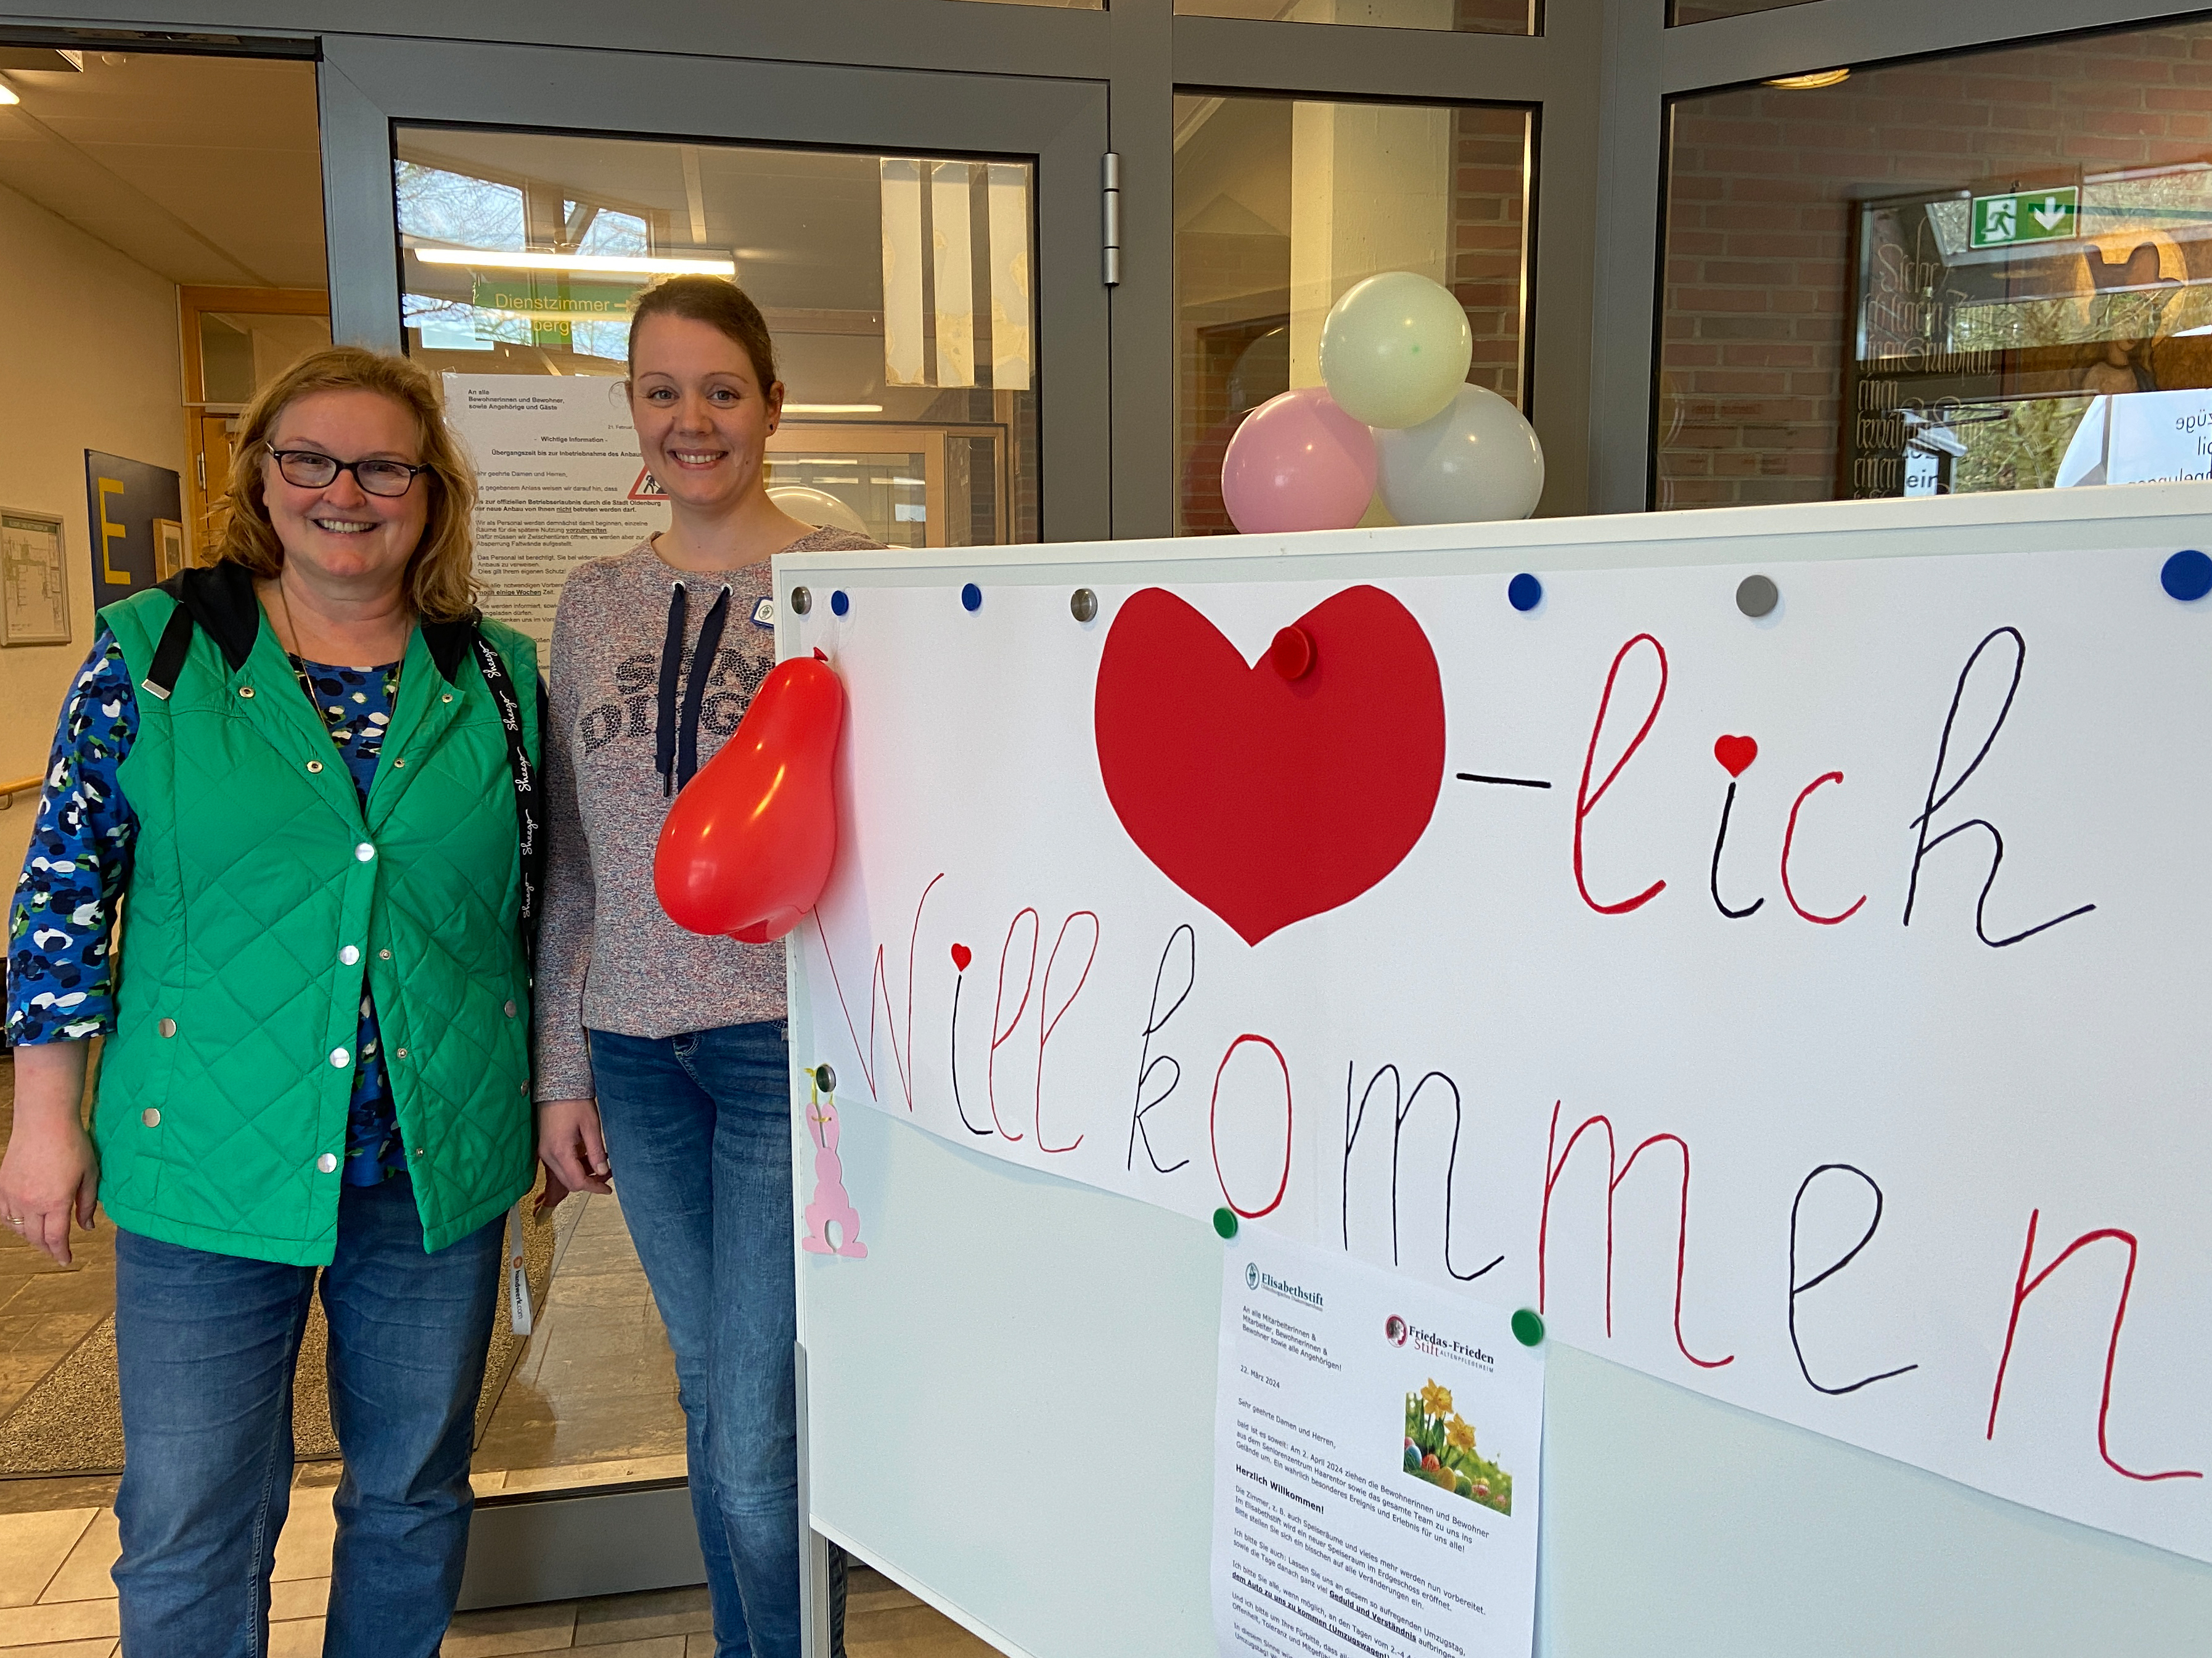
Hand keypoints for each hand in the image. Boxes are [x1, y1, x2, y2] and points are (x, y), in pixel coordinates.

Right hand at [1, 1043, 100, 1266]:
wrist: (44, 1121)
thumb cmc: (72, 1144)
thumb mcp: (89, 1174)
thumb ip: (87, 1204)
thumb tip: (87, 1227)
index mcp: (55, 1202)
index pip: (55, 1238)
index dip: (61, 1252)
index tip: (66, 1260)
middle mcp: (30, 1202)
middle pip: (35, 1237)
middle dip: (47, 1248)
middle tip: (56, 1252)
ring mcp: (12, 1195)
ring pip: (18, 1228)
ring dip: (30, 1237)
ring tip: (42, 1238)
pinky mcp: (3, 1186)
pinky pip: (4, 1214)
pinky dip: (13, 1223)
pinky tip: (23, 1222)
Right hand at [536, 1097, 610, 1212]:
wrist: (556, 1085)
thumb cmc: (574, 1101)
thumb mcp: (591, 1126)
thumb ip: (596, 1151)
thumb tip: (604, 1171)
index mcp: (560, 1151)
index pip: (577, 1181)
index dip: (594, 1187)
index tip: (607, 1189)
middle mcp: (548, 1154)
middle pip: (568, 1182)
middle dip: (589, 1182)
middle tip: (607, 1176)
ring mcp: (544, 1151)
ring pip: (563, 1174)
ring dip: (581, 1174)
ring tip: (601, 1163)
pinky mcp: (545, 1146)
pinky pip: (559, 1164)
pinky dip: (573, 1165)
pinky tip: (588, 1156)